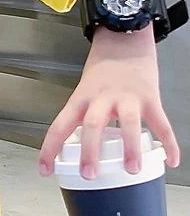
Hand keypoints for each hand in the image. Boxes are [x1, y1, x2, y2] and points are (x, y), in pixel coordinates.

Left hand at [37, 51, 180, 178]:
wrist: (123, 40)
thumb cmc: (102, 70)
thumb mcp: (84, 91)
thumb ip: (83, 117)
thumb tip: (82, 151)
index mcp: (81, 99)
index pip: (59, 126)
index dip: (49, 149)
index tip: (44, 170)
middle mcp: (102, 98)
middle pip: (92, 124)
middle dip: (90, 151)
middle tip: (90, 175)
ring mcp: (127, 98)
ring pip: (127, 122)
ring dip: (130, 147)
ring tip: (131, 169)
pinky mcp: (150, 98)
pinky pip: (161, 123)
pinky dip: (168, 143)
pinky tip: (171, 160)